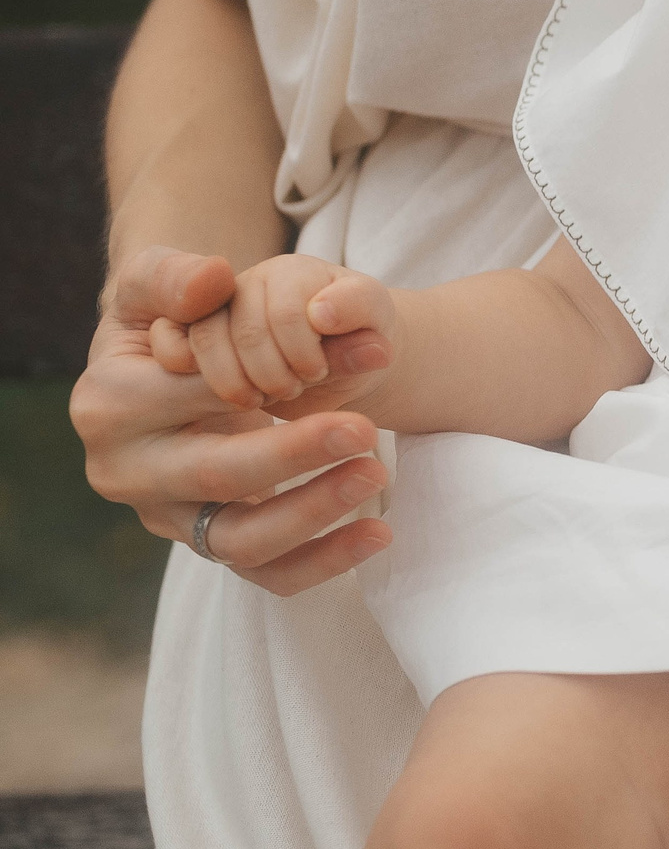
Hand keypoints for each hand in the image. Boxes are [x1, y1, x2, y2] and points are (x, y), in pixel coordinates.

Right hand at [72, 246, 392, 594]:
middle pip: (214, 476)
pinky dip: (322, 563)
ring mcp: (166, 517)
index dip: (273, 372)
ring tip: (376, 473)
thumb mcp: (161, 282)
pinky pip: (266, 574)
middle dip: (293, 456)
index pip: (198, 393)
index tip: (353, 358)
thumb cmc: (171, 320)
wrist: (171, 370)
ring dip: (312, 513)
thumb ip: (175, 274)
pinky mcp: (207, 544)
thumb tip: (212, 279)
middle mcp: (128, 471)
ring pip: (238, 540)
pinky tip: (378, 534)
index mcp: (110, 404)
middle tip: (365, 428)